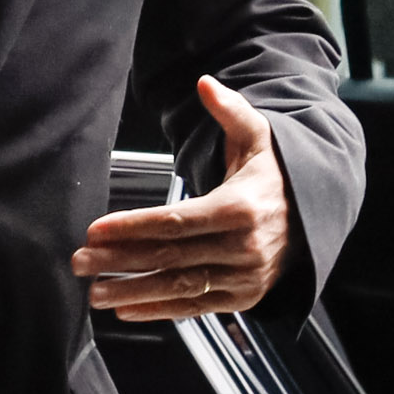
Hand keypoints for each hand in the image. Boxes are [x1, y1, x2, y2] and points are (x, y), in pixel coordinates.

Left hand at [74, 77, 295, 318]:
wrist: (313, 216)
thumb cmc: (273, 175)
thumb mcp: (259, 137)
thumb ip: (231, 111)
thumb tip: (204, 83)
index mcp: (240, 208)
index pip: (176, 220)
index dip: (132, 226)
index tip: (95, 229)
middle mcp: (243, 247)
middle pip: (171, 255)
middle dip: (120, 260)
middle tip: (80, 261)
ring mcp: (244, 277)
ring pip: (180, 286)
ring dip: (133, 291)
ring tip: (94, 291)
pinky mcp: (244, 298)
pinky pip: (196, 307)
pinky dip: (160, 310)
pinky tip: (126, 308)